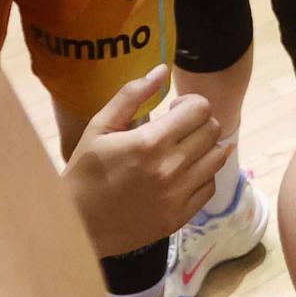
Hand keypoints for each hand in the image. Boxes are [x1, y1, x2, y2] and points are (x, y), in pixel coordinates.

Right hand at [65, 66, 229, 253]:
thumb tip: (162, 70)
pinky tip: (182, 173)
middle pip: (212, 130)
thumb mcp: (100, 127)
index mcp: (150, 142)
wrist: (77, 225)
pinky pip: (209, 187)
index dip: (191, 103)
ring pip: (217, 157)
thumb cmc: (85, 171)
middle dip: (198, 122)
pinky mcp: (179, 217)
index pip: (200, 109)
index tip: (174, 109)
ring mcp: (177, 196)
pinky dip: (201, 175)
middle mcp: (170, 168)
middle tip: (178, 128)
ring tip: (183, 149)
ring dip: (204, 147)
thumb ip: (131, 95)